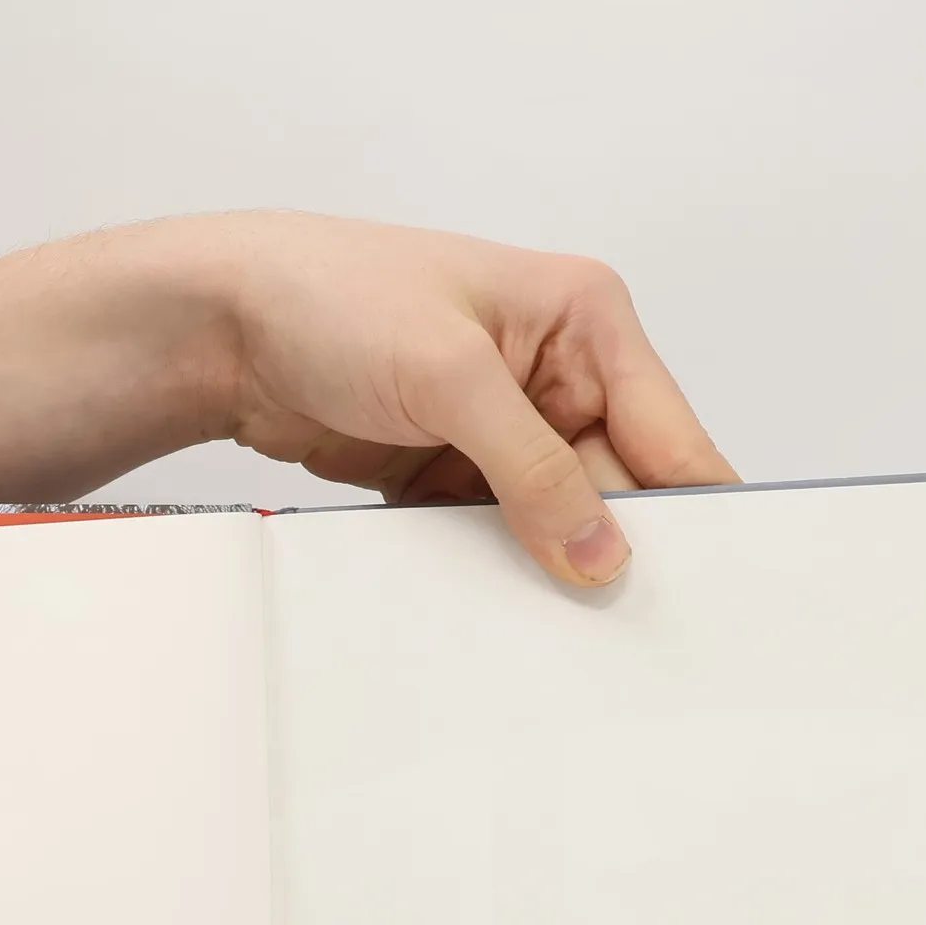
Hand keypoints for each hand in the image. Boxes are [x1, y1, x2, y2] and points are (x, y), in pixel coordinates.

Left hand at [204, 214, 735, 584]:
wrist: (221, 328)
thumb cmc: (329, 296)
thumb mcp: (448, 374)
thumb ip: (533, 467)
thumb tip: (601, 552)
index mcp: (585, 319)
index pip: (669, 434)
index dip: (692, 513)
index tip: (704, 588)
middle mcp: (557, 374)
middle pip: (620, 491)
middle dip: (613, 551)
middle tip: (619, 628)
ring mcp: (503, 430)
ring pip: (558, 524)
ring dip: (548, 567)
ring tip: (551, 622)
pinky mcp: (453, 474)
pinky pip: (497, 538)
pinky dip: (494, 571)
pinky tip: (493, 606)